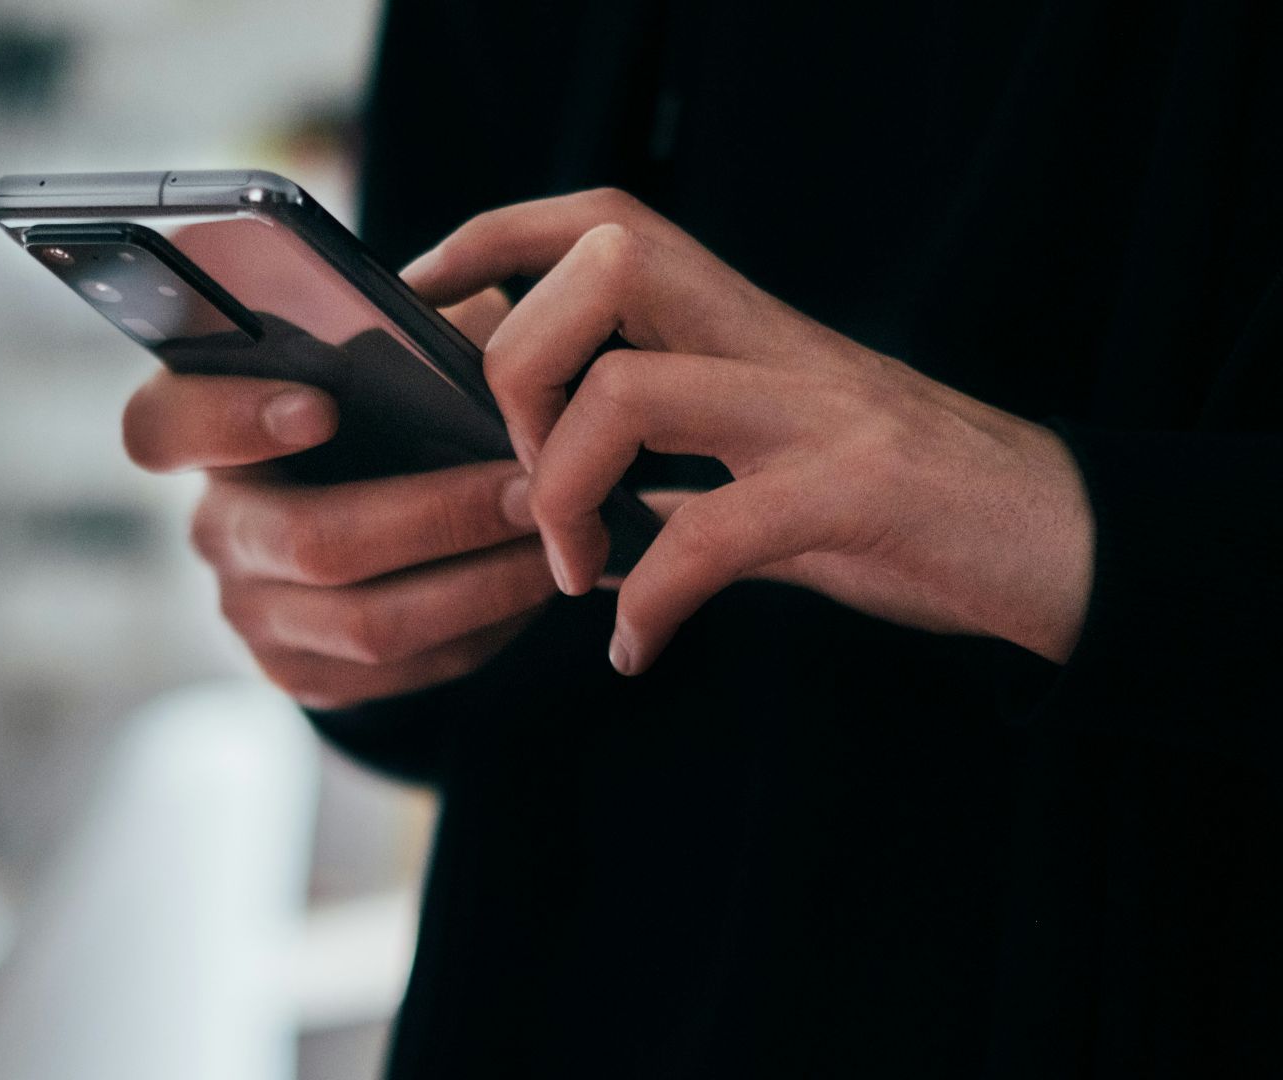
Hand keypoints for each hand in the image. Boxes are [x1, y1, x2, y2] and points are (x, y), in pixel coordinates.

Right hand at [122, 291, 556, 708]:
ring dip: (479, 583)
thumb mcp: (388, 350)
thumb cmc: (384, 406)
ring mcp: (251, 611)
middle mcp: (215, 526)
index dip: (230, 421)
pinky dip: (481, 629)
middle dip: (437, 516)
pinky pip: (400, 670)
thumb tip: (475, 336)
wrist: (378, 521)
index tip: (321, 406)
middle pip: (309, 541)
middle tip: (530, 489)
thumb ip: (409, 331)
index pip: (163, 426)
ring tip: (556, 540)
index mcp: (205, 427)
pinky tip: (532, 586)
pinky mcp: (301, 673)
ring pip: (367, 623)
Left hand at [404, 189, 1094, 674]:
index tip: (425, 296)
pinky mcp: (856, 493)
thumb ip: (677, 466)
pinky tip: (638, 647)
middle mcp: (773, 344)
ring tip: (574, 571)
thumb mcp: (773, 465)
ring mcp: (816, 412)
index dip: (498, 236)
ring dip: (566, 491)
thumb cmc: (905, 506)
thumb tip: (565, 496)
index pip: (606, 221)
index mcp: (744, 326)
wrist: (1063, 544)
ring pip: (631, 391)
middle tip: (522, 478)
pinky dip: (651, 601)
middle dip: (518, 368)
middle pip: (603, 267)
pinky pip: (712, 534)